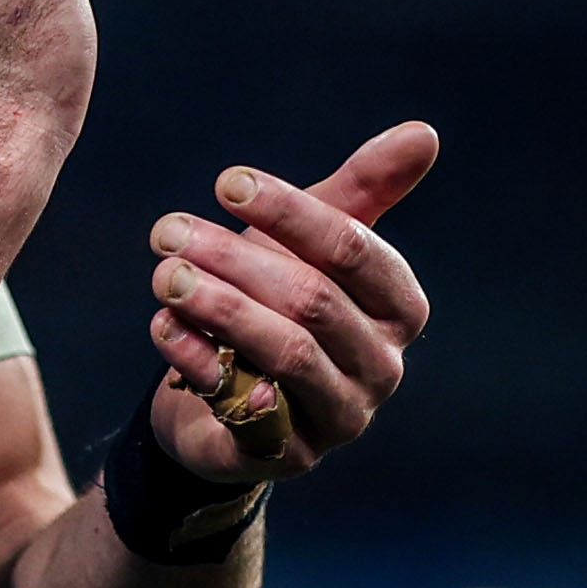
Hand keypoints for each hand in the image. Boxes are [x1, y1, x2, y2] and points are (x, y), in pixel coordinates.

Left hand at [142, 122, 440, 482]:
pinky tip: (163, 327)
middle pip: (314, 302)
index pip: (353, 250)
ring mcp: (341, 418)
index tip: (227, 182)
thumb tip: (423, 131)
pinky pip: (247, 407)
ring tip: (164, 275)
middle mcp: (382, 367)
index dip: (290, 212)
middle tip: (167, 231)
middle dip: (235, 260)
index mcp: (401, 309)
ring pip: (284, 353)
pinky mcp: (290, 456)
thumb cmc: (276, 299)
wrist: (221, 392)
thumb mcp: (312, 241)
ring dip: (217, 308)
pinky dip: (200, 362)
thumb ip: (363, 189)